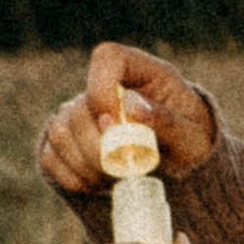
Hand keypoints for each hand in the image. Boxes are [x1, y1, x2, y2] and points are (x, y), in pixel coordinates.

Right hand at [39, 42, 217, 203]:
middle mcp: (104, 87)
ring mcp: (80, 112)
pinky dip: (73, 179)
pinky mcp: (65, 142)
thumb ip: (167, 121)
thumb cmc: (190, 142)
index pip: (107, 58)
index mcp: (140, 71)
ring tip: (113, 180)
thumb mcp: (192, 136)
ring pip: (60, 134)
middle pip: (79, 108)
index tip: (118, 125)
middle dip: (98, 148)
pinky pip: (51, 158)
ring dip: (85, 166)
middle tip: (122, 170)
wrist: (179, 164)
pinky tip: (98, 184)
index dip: (102, 90)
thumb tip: (131, 108)